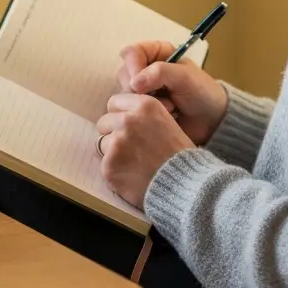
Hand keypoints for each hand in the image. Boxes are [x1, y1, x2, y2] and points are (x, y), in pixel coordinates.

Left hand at [96, 93, 193, 208]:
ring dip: (112, 152)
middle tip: (128, 146)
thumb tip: (121, 114)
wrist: (184, 185)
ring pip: (102, 143)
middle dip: (112, 132)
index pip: (114, 102)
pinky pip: (104, 164)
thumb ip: (142, 115)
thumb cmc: (178, 155)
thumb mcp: (165, 121)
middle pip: (104, 122)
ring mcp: (116, 143)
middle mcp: (128, 120)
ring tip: (131, 162)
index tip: (126, 125)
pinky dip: (114, 170)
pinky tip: (130, 175)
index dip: (119, 114)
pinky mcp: (109, 165)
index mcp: (144, 105)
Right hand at [115, 40, 228, 144]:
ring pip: (124, 93)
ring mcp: (142, 90)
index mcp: (156, 53)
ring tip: (167, 107)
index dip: (133, 66)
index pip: (131, 52)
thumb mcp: (185, 77)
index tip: (141, 82)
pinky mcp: (141, 108)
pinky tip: (161, 115)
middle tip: (158, 96)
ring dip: (143, 102)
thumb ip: (160, 73)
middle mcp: (145, 69)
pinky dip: (142, 113)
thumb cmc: (202, 93)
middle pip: (124, 73)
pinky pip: (129, 109)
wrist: (211, 121)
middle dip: (138, 88)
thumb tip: (134, 83)